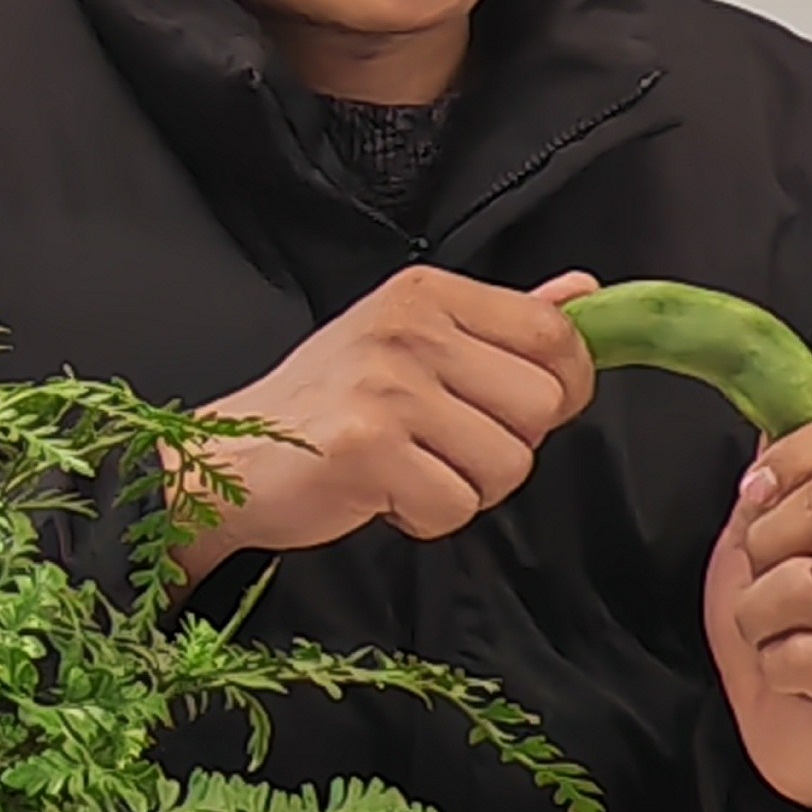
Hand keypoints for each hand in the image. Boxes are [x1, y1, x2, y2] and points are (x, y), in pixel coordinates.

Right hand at [164, 267, 598, 584]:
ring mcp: (388, 388)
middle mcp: (408, 330)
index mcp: (426, 294)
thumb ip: (502, 320)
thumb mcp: (412, 342)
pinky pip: (456, 507)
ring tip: (410, 466)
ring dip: (466, 487)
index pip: (554, 334)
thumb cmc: (326, 405)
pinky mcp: (368, 449)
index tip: (515, 408)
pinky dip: (425, 517)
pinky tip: (383, 492)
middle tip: (443, 443)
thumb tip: (584, 294)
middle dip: (505, 444)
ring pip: (508, 465)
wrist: (228, 457)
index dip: (559, 386)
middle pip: (542, 407)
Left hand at [702, 413, 811, 811]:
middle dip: (763, 543)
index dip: (797, 451)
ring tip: (772, 635)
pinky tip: (795, 678)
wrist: (800, 736)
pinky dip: (773, 666)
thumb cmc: (785, 636)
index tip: (756, 489)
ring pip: (804, 580)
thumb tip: (767, 425)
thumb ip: (770, 489)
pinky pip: (802, 653)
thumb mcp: (759, 548)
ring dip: (756, 613)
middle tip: (763, 582)